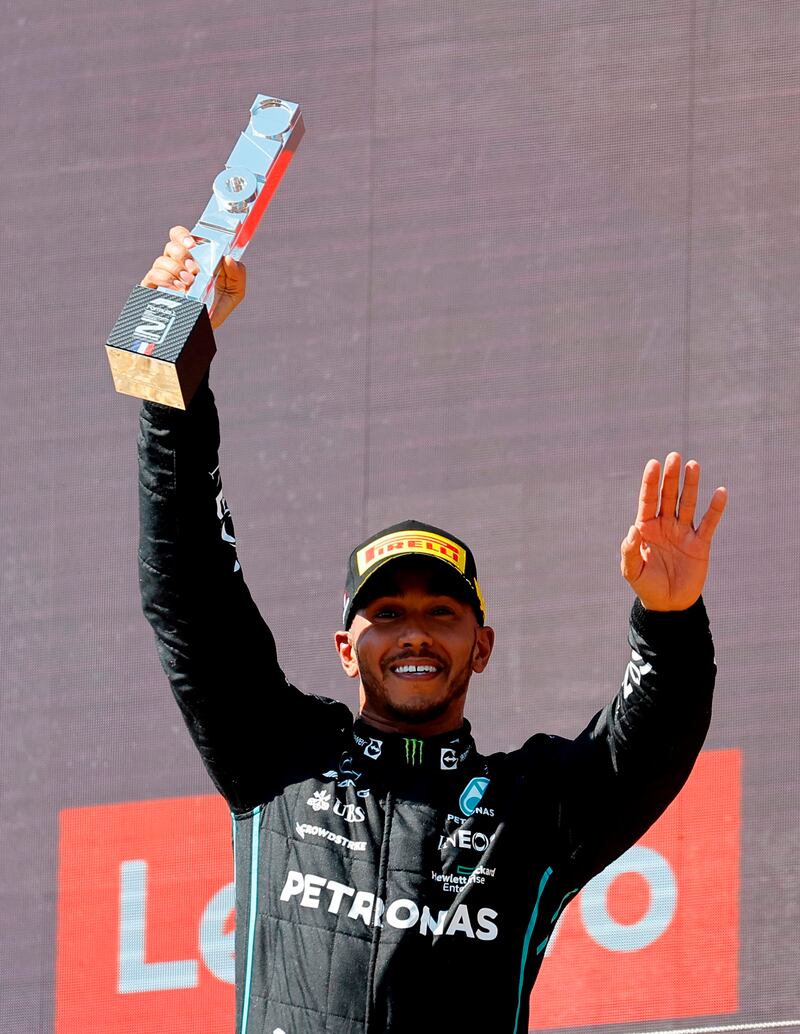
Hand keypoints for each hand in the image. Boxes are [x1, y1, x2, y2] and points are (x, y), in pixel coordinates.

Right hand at [140, 225, 246, 329]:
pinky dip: (166, 279)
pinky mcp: (154, 288)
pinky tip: (178, 288)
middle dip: (182, 254)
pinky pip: (153, 275)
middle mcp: (176, 264)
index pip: (181, 236)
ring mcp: (164, 275)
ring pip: (161, 260)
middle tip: (195, 268)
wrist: (203, 329)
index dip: (184, 235)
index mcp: (193, 258)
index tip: (193, 244)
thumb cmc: (217, 307)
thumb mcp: (234, 292)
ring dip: (177, 269)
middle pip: (171, 245)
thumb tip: (228, 258)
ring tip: (189, 283)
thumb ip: (237, 274)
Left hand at [620, 452, 727, 610]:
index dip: (651, 482)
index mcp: (646, 528)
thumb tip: (633, 528)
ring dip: (691, 485)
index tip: (653, 464)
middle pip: (668, 496)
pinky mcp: (700, 544)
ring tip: (693, 465)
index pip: (648, 500)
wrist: (668, 604)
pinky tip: (720, 492)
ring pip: (688, 504)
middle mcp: (665, 525)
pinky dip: (715, 509)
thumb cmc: (646, 585)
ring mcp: (683, 532)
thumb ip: (629, 550)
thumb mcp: (631, 571)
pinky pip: (709, 523)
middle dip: (671, 477)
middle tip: (675, 457)